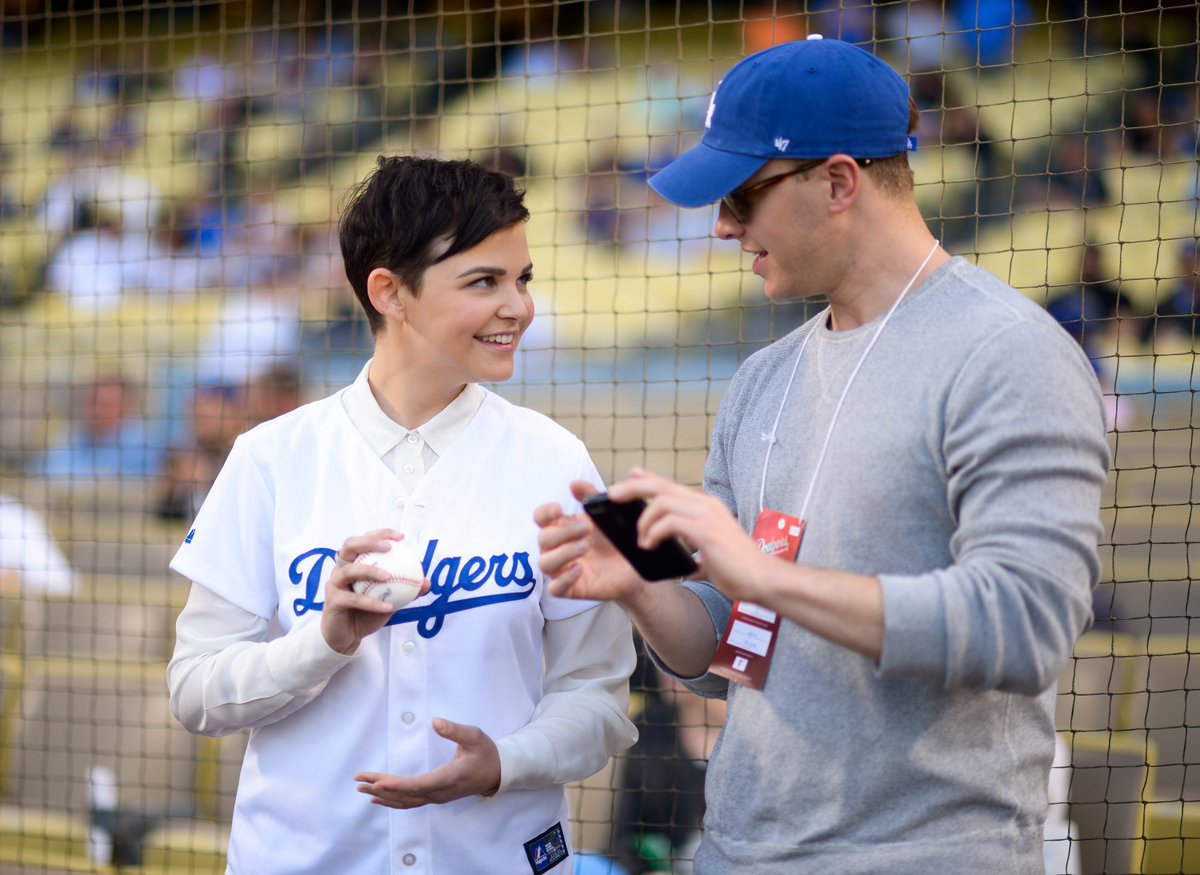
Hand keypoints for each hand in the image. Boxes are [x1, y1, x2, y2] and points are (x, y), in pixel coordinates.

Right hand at [321, 530, 430, 654]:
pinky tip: (389, 606)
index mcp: (353, 563)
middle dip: (369, 542)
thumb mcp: (389, 600)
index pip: (364, 540)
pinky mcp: (332, 602)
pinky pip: (353, 600)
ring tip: (388, 576)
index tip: (401, 538)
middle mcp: (340, 569)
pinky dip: (372, 602)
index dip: (380, 534)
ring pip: (349, 571)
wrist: (346, 637)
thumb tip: (426, 582)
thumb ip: (405, 590)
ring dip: (369, 570)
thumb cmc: (366, 613)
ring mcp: (334, 584)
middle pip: (350, 546)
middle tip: (389, 547)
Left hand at [354, 719, 500, 807]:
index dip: (396, 785)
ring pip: (406, 801)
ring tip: (361, 789)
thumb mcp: (474, 736)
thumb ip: (455, 730)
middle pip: (406, 794)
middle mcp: (440, 792)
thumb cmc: (486, 753)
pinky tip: (378, 798)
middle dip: (381, 787)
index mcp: (448, 778)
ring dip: (383, 796)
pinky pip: (410, 802)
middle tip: (358, 781)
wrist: (497, 773)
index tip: (377, 782)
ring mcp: (437, 797)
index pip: (417, 785)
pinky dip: (392, 801)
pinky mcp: (435, 796)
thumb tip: (435, 722)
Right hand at [533, 481, 645, 602]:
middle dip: (562, 532)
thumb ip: (591, 496)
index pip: (540, 518)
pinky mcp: (571, 589)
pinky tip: (580, 569)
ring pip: (544, 563)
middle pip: (542, 539)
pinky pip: (554, 588)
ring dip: (562, 553)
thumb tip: (574, 484)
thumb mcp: (606, 514)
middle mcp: (558, 548)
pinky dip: (564, 578)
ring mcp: (562, 569)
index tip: (559, 510)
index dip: (544, 513)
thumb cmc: (615, 538)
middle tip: (586, 529)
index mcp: (562, 527)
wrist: (634, 565)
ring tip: (585, 547)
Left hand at [611, 468, 769, 603]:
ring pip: (662, 501)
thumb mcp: (711, 554)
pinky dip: (653, 532)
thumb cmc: (738, 569)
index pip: (670, 484)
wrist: (761, 578)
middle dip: (632, 487)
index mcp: (706, 506)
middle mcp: (705, 504)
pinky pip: (670, 522)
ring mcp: (706, 515)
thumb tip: (686, 566)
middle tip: (611, 496)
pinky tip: (649, 545)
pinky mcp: (705, 530)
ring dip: (643, 520)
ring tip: (641, 539)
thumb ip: (696, 553)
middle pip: (660, 486)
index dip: (647, 478)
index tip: (629, 475)